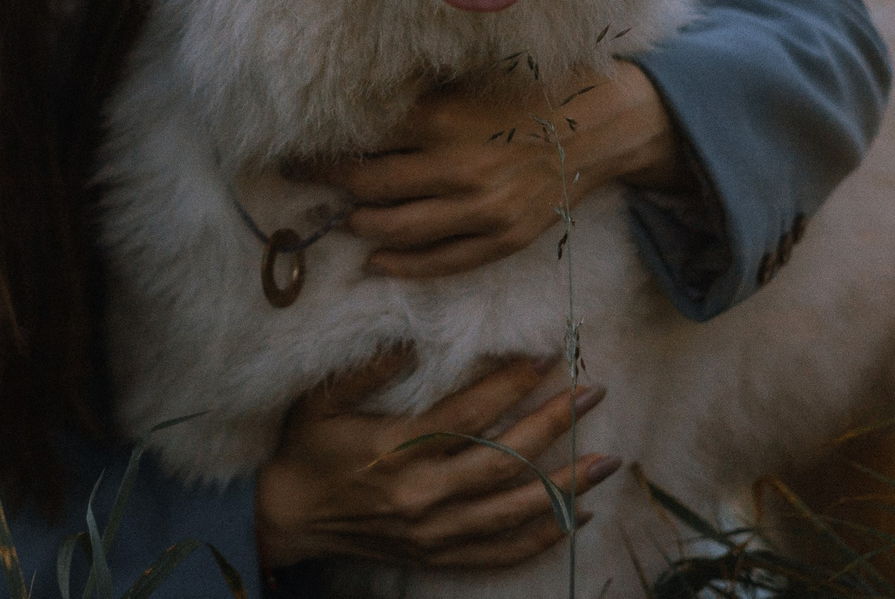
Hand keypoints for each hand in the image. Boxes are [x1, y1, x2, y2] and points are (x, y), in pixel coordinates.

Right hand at [253, 349, 620, 569]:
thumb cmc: (306, 451)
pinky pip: (499, 551)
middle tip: (592, 392)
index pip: (467, 413)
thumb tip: (414, 339)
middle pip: (502, 459)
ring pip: (512, 509)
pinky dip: (541, 537)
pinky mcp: (437, 554)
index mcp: (396, 449)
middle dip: (553, 423)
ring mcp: (434, 530)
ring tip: (606, 459)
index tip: (544, 356)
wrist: (288, 519)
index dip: (509, 383)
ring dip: (564, 485)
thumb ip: (367, 371)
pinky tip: (575, 516)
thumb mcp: (321, 402)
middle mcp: (422, 493)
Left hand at [314, 61, 685, 278]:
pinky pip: (442, 262)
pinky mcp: (504, 237)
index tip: (292, 150)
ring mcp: (482, 208)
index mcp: (442, 120)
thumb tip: (354, 105)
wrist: (603, 122)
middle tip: (299, 183)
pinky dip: (402, 266)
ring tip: (343, 217)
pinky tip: (376, 262)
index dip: (321, 150)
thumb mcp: (468, 79)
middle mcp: (456, 167)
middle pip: (368, 188)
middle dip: (327, 187)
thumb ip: (417, 95)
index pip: (361, 142)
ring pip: (396, 229)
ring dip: (359, 225)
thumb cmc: (531, 89)